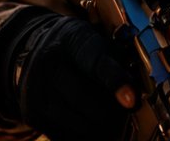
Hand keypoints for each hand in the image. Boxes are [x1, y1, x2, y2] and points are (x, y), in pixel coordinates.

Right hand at [0, 7, 136, 140]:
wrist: (37, 49)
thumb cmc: (79, 46)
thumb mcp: (96, 38)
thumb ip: (116, 59)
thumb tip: (138, 91)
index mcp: (71, 39)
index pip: (95, 61)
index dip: (115, 81)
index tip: (132, 100)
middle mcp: (49, 64)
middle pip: (85, 98)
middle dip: (113, 113)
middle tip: (129, 116)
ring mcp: (36, 91)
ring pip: (76, 122)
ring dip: (102, 130)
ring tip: (118, 128)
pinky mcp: (32, 114)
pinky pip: (63, 135)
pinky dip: (84, 137)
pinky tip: (98, 132)